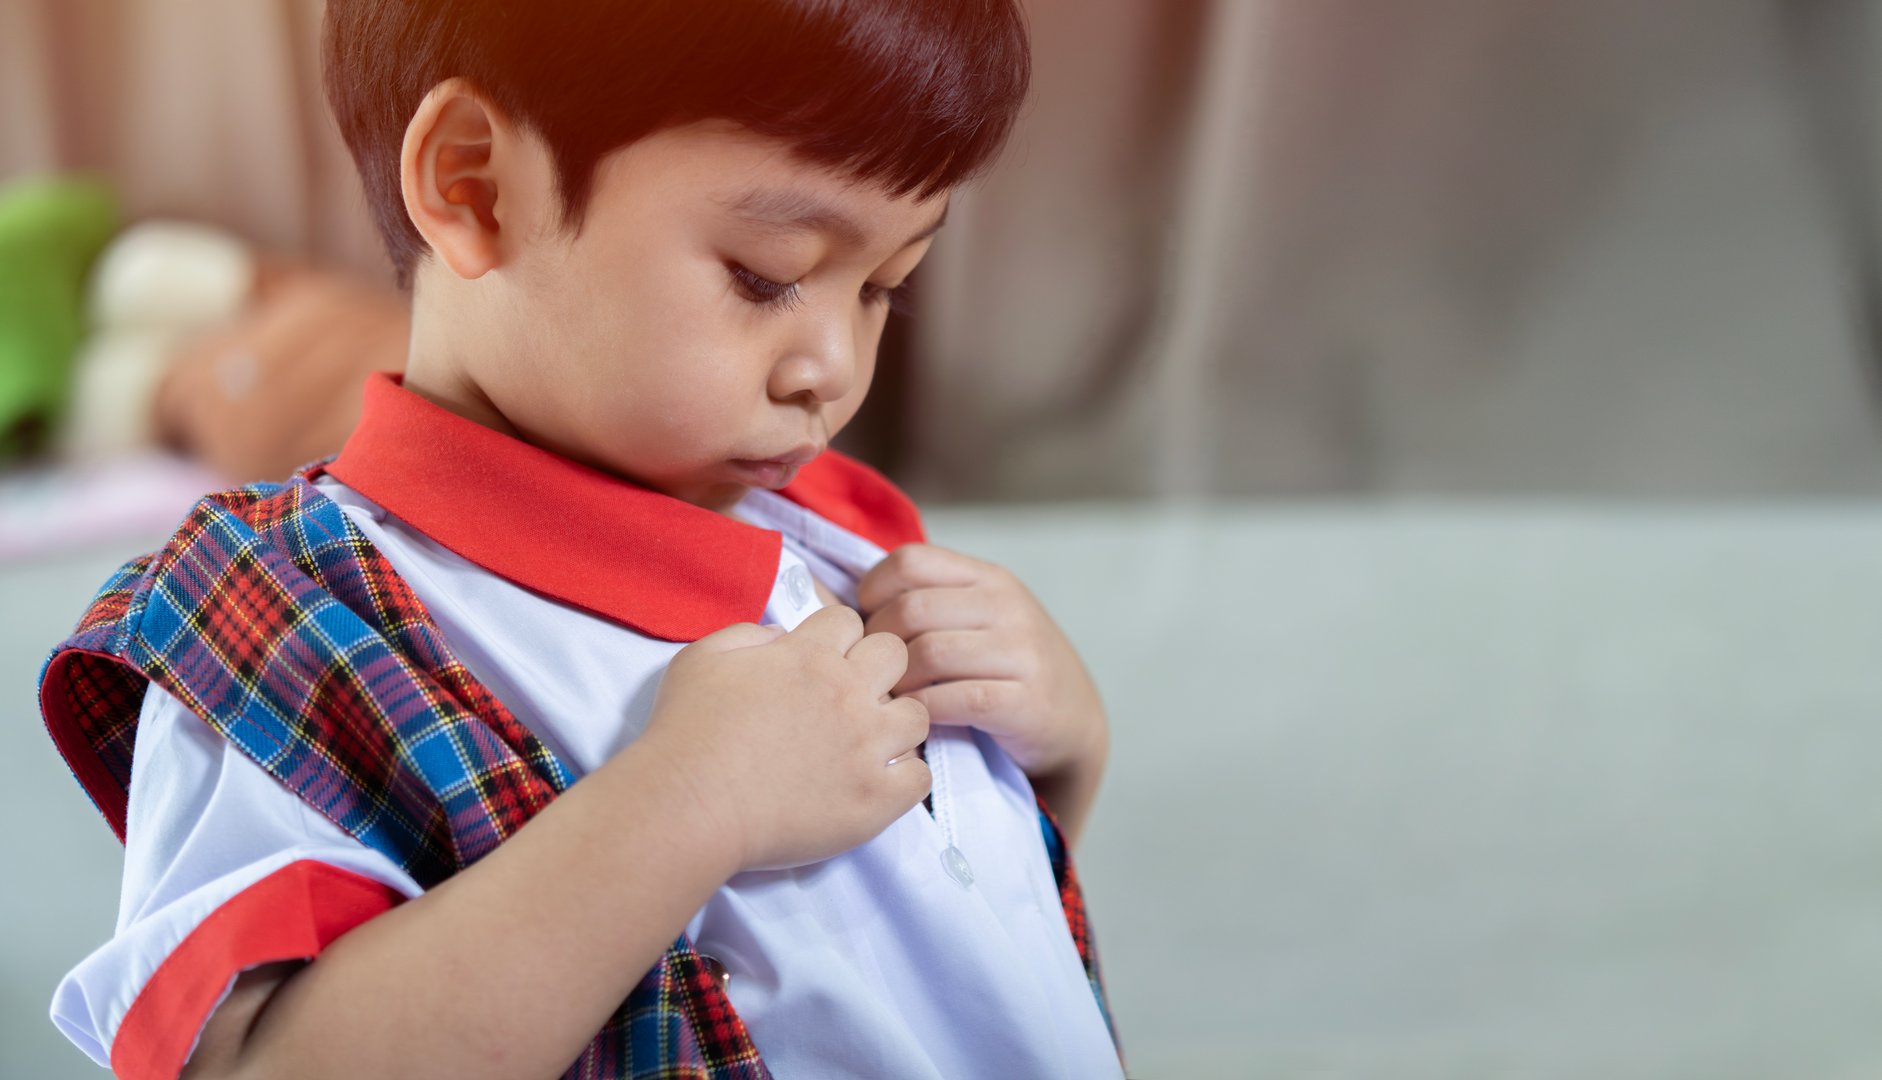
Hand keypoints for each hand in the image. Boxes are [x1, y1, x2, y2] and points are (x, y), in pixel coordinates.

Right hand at [636, 607, 930, 870]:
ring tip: (866, 744)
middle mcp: (847, 694)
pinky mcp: (876, 799)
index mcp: (809, 656)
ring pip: (917, 716)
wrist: (689, 805)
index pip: (849, 620)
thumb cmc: (686, 732)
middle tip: (849, 698)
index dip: (834, 639)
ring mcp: (867, 747)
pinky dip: (904, 778)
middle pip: (895, 655)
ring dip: (895, 724)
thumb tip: (783, 636)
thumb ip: (748, 635)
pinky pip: (921, 777)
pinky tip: (875, 782)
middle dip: (875, 668)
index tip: (819, 663)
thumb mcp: (702, 659)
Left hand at [857, 544, 1106, 778]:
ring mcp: (1021, 651)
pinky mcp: (1026, 700)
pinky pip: (954, 699)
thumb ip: (930, 603)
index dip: (874, 590)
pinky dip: (923, 710)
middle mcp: (1007, 606)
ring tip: (889, 697)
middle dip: (878, 643)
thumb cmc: (1006, 668)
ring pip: (928, 654)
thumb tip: (843, 605)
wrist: (1072, 720)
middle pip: (911, 610)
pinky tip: (917, 718)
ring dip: (896, 681)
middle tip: (872, 670)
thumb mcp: (979, 619)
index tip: (867, 622)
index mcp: (989, 578)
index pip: (911, 561)